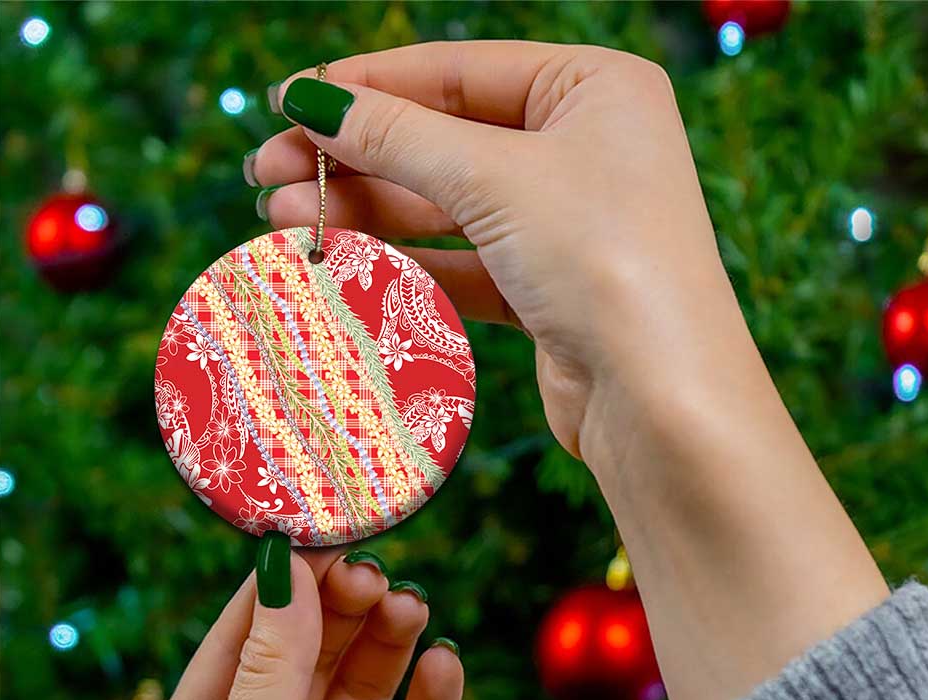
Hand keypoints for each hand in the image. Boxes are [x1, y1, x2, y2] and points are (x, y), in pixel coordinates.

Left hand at [138, 539, 462, 699]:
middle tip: (377, 573)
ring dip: (388, 646)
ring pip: (364, 694)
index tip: (323, 532)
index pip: (243, 641)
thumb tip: (285, 568)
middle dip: (342, 612)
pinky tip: (445, 666)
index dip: (282, 587)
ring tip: (413, 609)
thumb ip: (271, 672)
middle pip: (310, 659)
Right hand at [251, 40, 733, 464]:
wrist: (660, 399)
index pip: (458, 72)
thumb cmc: (602, 260)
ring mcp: (568, 224)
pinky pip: (464, 264)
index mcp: (595, 89)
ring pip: (448, 207)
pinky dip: (405, 264)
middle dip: (355, 158)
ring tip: (284, 222)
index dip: (367, 86)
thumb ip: (398, 136)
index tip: (287, 103)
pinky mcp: (549, 291)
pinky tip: (342, 264)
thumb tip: (312, 100)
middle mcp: (586, 150)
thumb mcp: (494, 178)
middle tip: (267, 174)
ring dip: (367, 213)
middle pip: (445, 140)